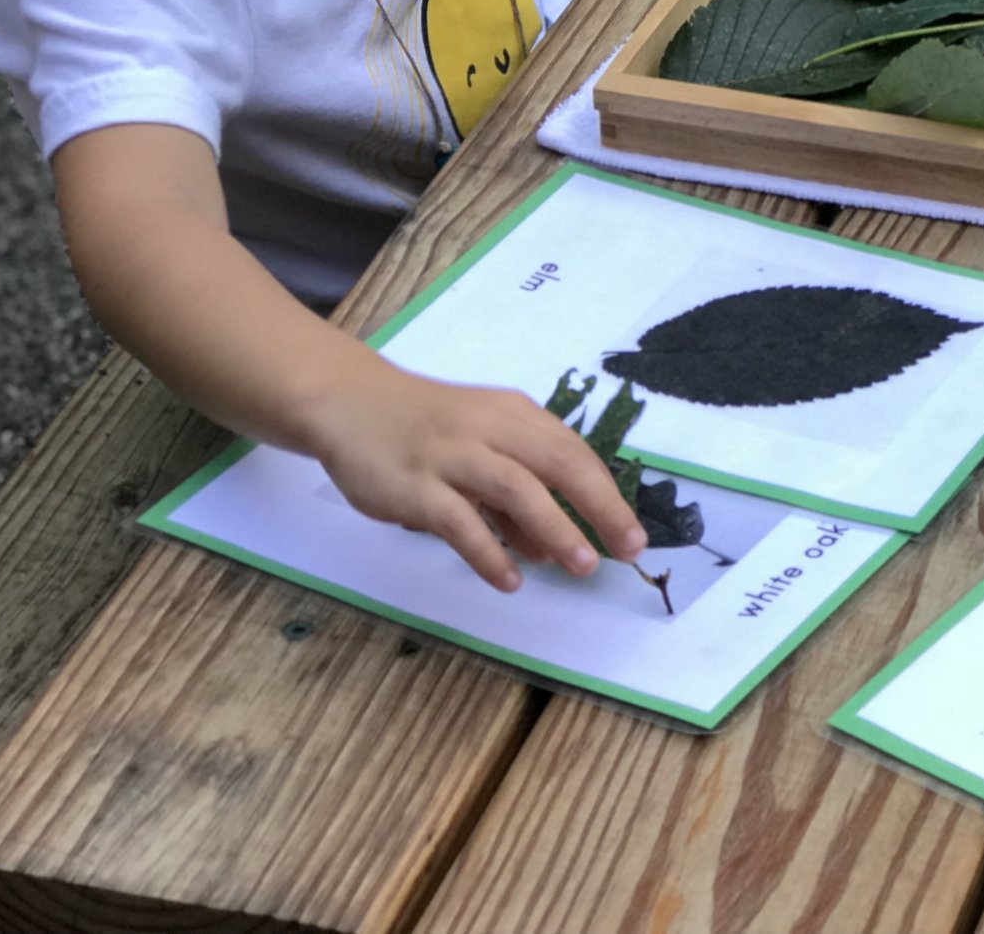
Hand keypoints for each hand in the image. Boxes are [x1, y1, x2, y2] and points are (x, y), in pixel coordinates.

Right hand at [303, 359, 648, 592]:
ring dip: (555, 529)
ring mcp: (452, 456)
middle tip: (628, 549)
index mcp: (515, 416)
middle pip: (559, 464)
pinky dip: (489, 552)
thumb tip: (554, 550)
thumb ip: (515, 499)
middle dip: (600, 507)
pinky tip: (510, 581)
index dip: (608, 494)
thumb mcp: (480, 449)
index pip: (574, 453)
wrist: (350, 403)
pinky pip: (460, 522)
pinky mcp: (416, 485)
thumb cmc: (426, 430)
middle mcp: (491, 430)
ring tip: (582, 567)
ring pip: (516, 489)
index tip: (633, 535)